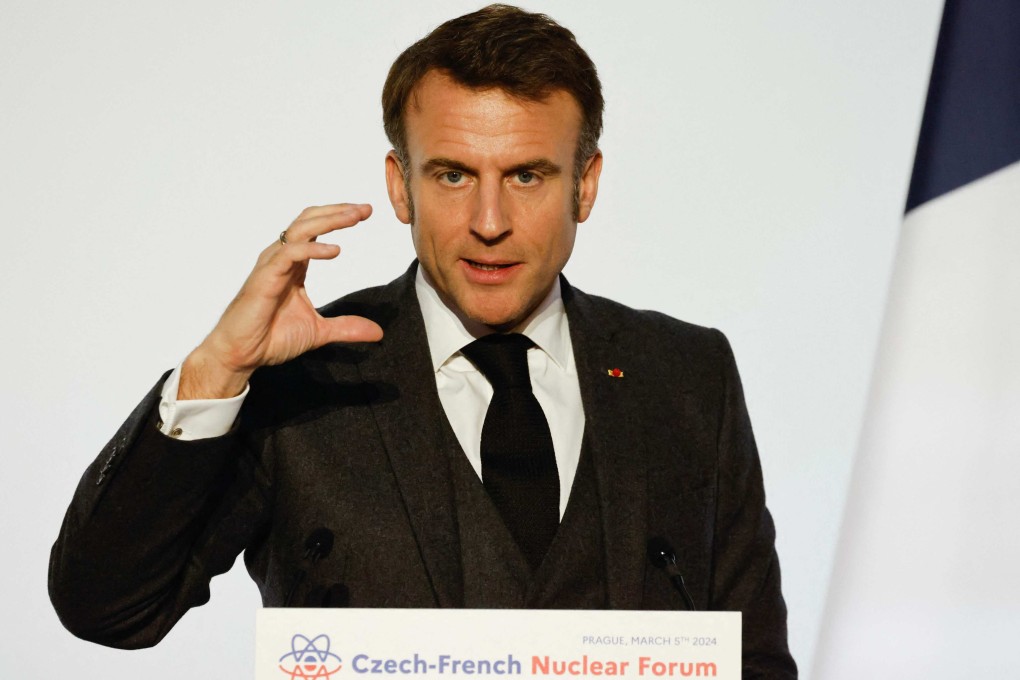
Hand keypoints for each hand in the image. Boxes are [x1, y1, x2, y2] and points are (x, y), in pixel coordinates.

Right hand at [179, 204, 383, 398]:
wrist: (242, 355)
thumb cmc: (270, 338)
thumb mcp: (319, 332)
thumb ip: (347, 327)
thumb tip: (378, 332)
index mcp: (294, 265)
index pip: (316, 228)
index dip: (339, 217)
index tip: (366, 212)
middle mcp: (281, 258)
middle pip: (309, 221)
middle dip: (338, 211)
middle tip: (366, 208)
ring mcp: (271, 265)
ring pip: (300, 230)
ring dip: (329, 221)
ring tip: (355, 218)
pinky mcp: (265, 278)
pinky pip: (289, 254)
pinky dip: (313, 248)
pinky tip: (335, 250)